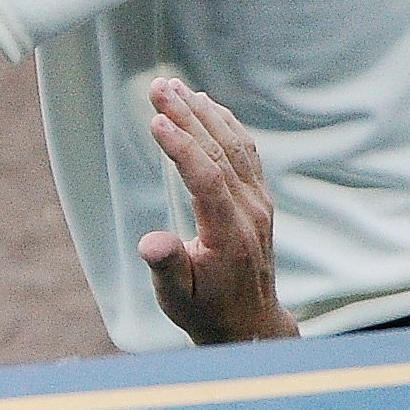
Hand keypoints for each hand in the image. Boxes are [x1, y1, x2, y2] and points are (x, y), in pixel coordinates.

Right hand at [137, 78, 300, 344]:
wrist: (249, 324)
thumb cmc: (205, 310)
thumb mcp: (176, 298)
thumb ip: (167, 267)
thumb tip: (151, 243)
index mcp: (230, 235)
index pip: (207, 180)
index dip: (182, 148)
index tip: (155, 120)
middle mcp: (251, 214)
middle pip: (219, 153)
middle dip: (187, 116)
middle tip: (157, 85)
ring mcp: (259, 204)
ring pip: (233, 147)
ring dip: (203, 113)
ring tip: (174, 86)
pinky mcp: (259, 200)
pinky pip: (244, 153)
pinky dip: (225, 124)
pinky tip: (206, 105)